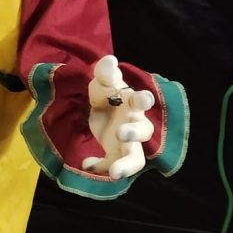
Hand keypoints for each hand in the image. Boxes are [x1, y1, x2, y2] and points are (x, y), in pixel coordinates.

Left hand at [82, 55, 155, 179]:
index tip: (143, 98)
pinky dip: (101, 167)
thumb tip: (110, 60)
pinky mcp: (116, 154)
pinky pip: (113, 164)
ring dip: (127, 165)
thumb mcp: (101, 81)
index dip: (144, 99)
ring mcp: (127, 142)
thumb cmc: (106, 93)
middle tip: (121, 133)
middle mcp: (134, 123)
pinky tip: (87, 163)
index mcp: (132, 103)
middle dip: (134, 132)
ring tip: (114, 172)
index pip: (142, 100)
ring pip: (136, 157)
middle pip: (144, 131)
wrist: (99, 109)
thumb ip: (105, 72)